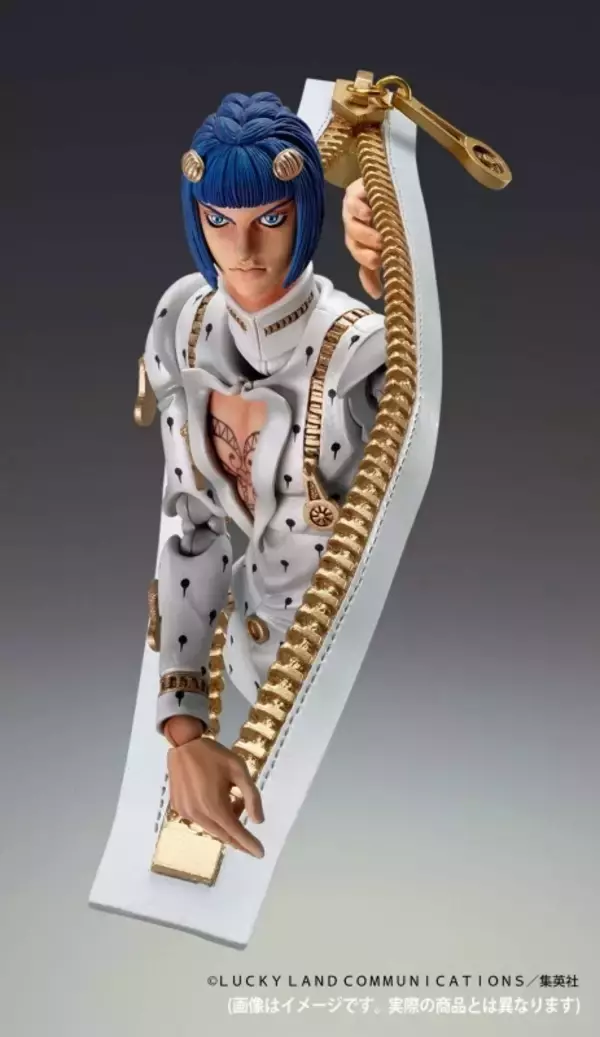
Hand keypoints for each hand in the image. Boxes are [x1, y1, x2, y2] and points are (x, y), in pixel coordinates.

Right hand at [167, 736, 264, 857]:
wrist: (184, 744)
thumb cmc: (214, 755)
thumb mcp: (239, 770)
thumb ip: (251, 796)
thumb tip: (258, 821)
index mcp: (214, 805)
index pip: (236, 832)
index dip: (249, 844)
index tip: (261, 854)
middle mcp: (198, 814)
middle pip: (223, 834)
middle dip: (239, 838)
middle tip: (251, 841)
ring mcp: (186, 812)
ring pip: (211, 828)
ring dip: (225, 823)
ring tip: (233, 801)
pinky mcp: (178, 807)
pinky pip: (200, 820)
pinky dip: (212, 817)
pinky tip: (217, 799)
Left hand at [342, 178, 381, 298]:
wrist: (388, 184)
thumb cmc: (386, 217)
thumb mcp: (383, 244)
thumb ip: (374, 269)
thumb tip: (376, 295)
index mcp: (358, 239)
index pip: (358, 253)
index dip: (365, 260)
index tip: (376, 264)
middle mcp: (353, 225)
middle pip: (353, 239)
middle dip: (365, 247)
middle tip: (380, 250)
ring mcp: (353, 207)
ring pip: (352, 223)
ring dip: (363, 231)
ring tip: (377, 235)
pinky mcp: (356, 189)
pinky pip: (352, 199)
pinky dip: (359, 208)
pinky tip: (369, 213)